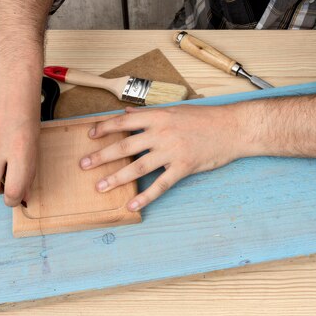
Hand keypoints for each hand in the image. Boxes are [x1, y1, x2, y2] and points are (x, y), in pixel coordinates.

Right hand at [0, 67, 41, 205]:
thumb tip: (21, 191)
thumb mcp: (36, 140)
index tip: (14, 198)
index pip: (13, 191)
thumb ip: (28, 167)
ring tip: (2, 140)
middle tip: (5, 180)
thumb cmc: (29, 108)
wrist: (12, 77)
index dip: (13, 200)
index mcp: (21, 151)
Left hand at [79, 105, 251, 210]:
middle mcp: (161, 133)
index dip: (104, 128)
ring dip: (116, 178)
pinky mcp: (183, 168)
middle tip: (83, 165)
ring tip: (100, 187)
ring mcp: (171, 151)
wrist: (233, 128)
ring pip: (138, 167)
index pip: (124, 122)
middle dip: (101, 156)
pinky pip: (160, 185)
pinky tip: (132, 205)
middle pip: (124, 146)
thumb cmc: (206, 118)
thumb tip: (128, 114)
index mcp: (158, 117)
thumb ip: (151, 115)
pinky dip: (145, 197)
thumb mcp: (176, 110)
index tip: (89, 135)